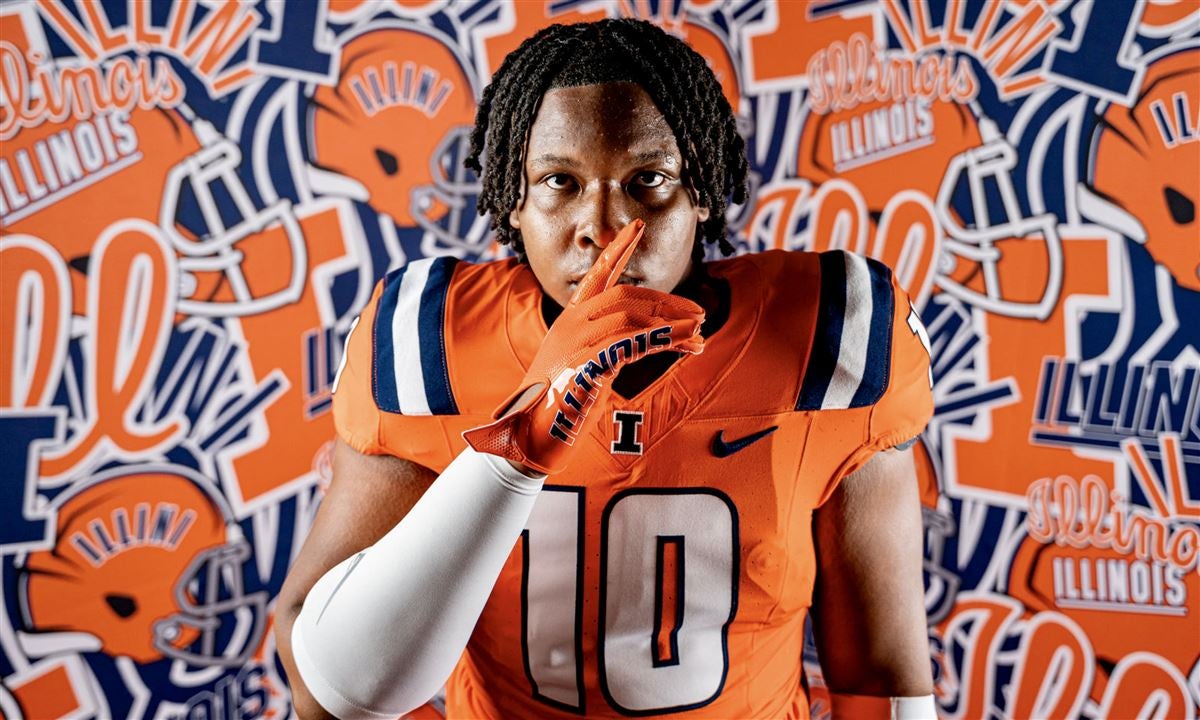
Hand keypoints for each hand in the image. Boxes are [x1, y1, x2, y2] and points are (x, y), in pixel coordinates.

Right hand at [463, 219, 704, 474]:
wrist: (526, 440)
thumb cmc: (555, 409)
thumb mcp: (580, 369)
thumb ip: (604, 348)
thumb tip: (646, 338)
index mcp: (567, 322)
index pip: (596, 275)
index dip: (618, 250)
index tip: (638, 227)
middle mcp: (570, 327)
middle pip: (624, 296)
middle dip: (667, 301)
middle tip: (699, 312)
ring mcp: (575, 345)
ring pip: (631, 317)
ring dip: (672, 323)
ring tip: (699, 333)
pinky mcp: (584, 366)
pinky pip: (632, 344)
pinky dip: (665, 341)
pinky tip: (688, 346)